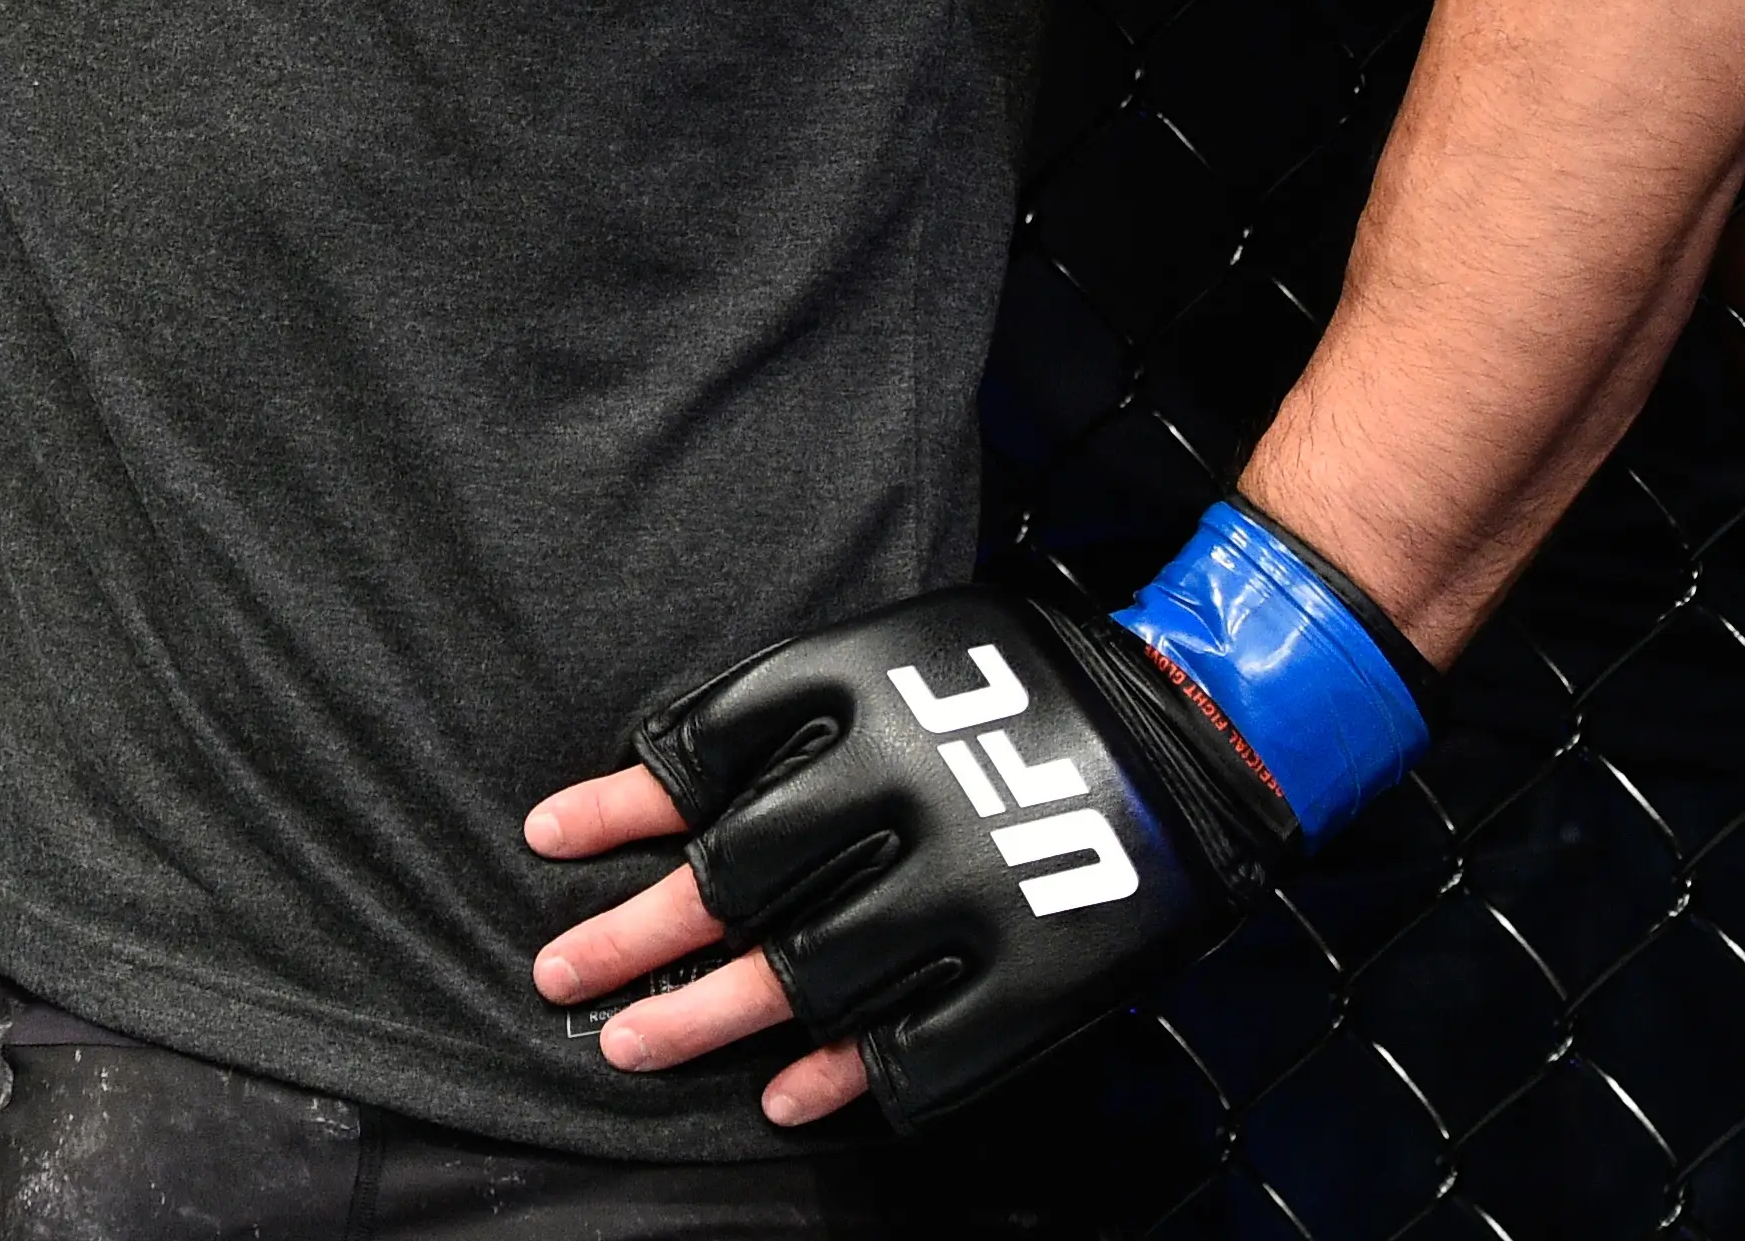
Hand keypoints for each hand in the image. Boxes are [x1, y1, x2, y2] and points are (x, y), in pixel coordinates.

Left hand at [537, 585, 1298, 1134]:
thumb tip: (664, 777)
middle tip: (559, 976)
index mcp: (870, 700)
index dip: (618, 805)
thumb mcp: (900, 648)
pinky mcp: (1029, 973)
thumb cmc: (1024, 679)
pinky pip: (915, 1046)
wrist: (1199, 723)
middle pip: (735, 880)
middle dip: (634, 935)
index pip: (705, 758)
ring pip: (804, 973)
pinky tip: (779, 1095)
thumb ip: (797, 707)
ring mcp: (968, 891)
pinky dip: (839, 1077)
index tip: (545, 841)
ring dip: (705, 1016)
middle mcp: (906, 794)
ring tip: (630, 1043)